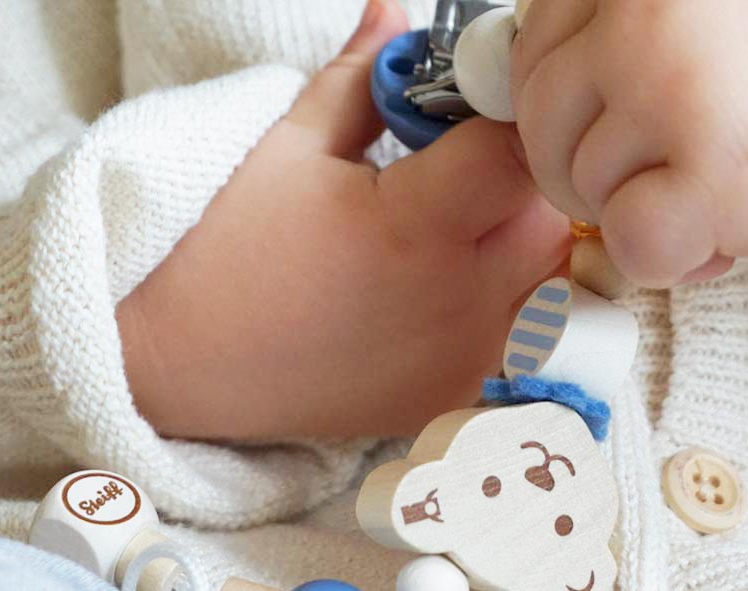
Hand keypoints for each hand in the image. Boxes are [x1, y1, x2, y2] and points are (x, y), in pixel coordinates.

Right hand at [118, 0, 565, 439]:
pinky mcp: (458, 396)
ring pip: (554, 284)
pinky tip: (460, 293)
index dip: (505, 121)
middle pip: (551, 218)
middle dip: (525, 183)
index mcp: (414, 225)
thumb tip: (399, 9)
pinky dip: (515, 312)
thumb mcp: (290, 148)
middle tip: (472, 173)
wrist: (194, 367)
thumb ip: (362, 78)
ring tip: (470, 232)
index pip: (516, 150)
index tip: (478, 113)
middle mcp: (456, 299)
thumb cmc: (234, 251)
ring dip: (531, 248)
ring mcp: (464, 359)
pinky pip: (526, 343)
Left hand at [512, 0, 747, 286]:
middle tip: (646, 183)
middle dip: (585, 168)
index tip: (595, 128)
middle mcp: (647, 14)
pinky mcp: (716, 176)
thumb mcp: (723, 6)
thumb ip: (637, 30)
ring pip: (585, 188)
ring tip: (713, 200)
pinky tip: (725, 237)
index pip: (537, 41)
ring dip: (640, 213)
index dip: (562, 101)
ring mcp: (675, 90)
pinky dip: (671, 260)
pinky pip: (633, 245)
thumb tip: (546, 95)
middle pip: (544, 119)